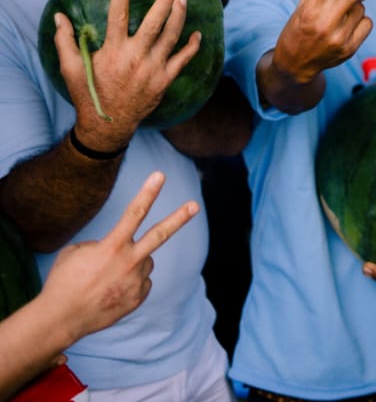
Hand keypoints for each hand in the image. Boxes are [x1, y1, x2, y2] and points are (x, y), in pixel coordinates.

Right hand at [40, 172, 198, 340]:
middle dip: (179, 218)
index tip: (160, 175)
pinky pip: (141, 281)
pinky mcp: (139, 297)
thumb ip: (101, 244)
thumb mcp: (75, 253)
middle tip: (194, 205)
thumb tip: (120, 248)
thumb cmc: (63, 282)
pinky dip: (129, 282)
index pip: (134, 213)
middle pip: (160, 235)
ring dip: (131, 263)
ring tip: (107, 277)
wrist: (60, 319)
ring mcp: (136, 281)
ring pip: (144, 261)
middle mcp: (129, 262)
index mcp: (111, 247)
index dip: (148, 193)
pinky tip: (110, 291)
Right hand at [52, 0, 201, 147]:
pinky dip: (191, 47)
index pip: (118, 14)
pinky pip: (182, 60)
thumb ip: (64, 41)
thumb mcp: (70, 68)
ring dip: (179, 17)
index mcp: (113, 51)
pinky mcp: (164, 80)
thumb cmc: (88, 93)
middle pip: (154, 23)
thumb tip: (59, 16)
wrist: (108, 124)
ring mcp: (153, 69)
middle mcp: (135, 57)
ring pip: (171, 38)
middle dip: (164, 0)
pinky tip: (197, 34)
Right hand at [273, 0, 375, 82]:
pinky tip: (344, 29)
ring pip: (361, 7)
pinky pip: (366, 23)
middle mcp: (326, 22)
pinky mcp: (350, 49)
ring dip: (354, 6)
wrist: (294, 66)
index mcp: (310, 8)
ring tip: (335, 18)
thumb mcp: (304, 10)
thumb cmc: (299, 29)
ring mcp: (339, 37)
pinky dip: (360, 21)